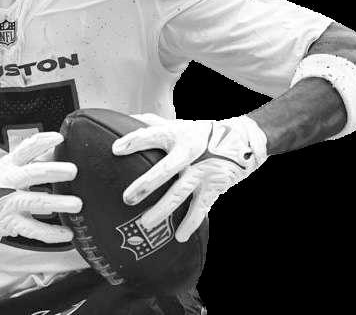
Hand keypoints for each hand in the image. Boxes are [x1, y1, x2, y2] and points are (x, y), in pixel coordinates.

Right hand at [0, 131, 81, 242]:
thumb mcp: (11, 165)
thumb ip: (35, 158)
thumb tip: (59, 148)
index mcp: (10, 164)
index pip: (26, 149)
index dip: (42, 142)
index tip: (59, 138)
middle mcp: (10, 181)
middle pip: (32, 173)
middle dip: (53, 171)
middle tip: (73, 171)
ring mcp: (10, 202)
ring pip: (35, 202)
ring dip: (58, 203)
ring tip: (77, 204)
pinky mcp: (11, 222)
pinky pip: (33, 229)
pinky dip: (51, 233)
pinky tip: (67, 233)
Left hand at [113, 114, 266, 241]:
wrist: (240, 140)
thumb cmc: (200, 134)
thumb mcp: (178, 125)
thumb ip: (153, 124)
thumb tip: (127, 118)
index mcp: (177, 135)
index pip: (152, 135)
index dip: (134, 141)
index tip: (115, 150)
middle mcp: (189, 152)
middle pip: (166, 168)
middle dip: (147, 184)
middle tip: (127, 198)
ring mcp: (202, 170)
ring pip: (181, 192)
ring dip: (163, 209)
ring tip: (145, 224)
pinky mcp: (214, 185)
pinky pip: (201, 207)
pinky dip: (191, 222)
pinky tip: (180, 236)